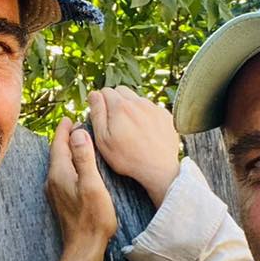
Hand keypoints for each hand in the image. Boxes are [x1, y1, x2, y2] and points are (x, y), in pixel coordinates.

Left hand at [46, 116, 116, 257]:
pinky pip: (63, 174)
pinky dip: (70, 164)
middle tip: (75, 126)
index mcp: (59, 173)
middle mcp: (53, 181)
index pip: (58, 144)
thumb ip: (84, 158)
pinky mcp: (61, 201)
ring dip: (68, 151)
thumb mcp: (92, 184)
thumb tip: (78, 133)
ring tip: (78, 142)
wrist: (84, 248)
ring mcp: (55, 192)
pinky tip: (79, 167)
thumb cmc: (92, 218)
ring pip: (60, 164)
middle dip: (66, 138)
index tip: (69, 117)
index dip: (64, 130)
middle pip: (57, 153)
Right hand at [88, 86, 180, 207]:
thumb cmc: (127, 158)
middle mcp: (138, 102)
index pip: (105, 91)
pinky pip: (151, 108)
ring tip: (131, 129)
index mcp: (120, 106)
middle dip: (115, 101)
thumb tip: (94, 94)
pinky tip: (145, 132)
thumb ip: (97, 114)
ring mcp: (154, 108)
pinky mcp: (166, 115)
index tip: (102, 116)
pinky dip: (146, 115)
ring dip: (131, 108)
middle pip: (121, 90)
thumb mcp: (103, 139)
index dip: (100, 102)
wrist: (159, 170)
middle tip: (115, 121)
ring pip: (137, 99)